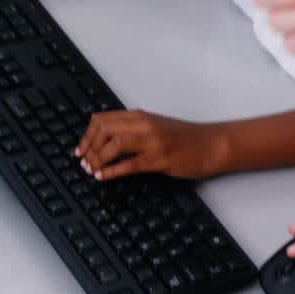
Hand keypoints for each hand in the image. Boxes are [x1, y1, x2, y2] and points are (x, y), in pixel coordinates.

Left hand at [74, 111, 226, 180]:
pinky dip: (112, 171)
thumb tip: (109, 140)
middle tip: (84, 161)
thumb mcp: (157, 126)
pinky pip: (130, 164)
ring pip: (114, 144)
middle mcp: (145, 125)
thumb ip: (135, 129)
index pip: (103, 119)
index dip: (87, 134)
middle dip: (88, 147)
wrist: (213, 144)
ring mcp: (153, 141)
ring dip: (97, 158)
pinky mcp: (161, 158)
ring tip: (92, 170)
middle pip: (104, 129)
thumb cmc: (188, 138)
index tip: (81, 148)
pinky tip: (104, 177)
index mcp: (142, 116)